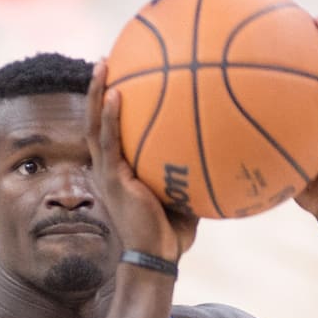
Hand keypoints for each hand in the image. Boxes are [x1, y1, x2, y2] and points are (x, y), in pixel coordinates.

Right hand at [86, 60, 198, 261]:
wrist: (157, 257)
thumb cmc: (172, 230)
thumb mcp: (184, 192)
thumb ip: (191, 168)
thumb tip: (222, 143)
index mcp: (121, 168)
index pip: (112, 129)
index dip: (112, 103)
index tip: (122, 76)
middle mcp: (110, 166)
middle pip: (98, 119)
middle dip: (99, 89)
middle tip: (106, 60)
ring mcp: (108, 171)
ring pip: (95, 124)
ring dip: (96, 93)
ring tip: (103, 64)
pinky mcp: (112, 178)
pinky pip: (108, 141)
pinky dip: (109, 117)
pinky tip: (115, 94)